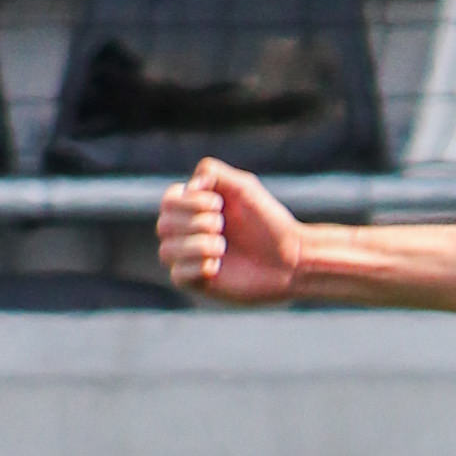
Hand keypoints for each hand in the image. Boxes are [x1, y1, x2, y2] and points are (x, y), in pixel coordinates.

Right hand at [157, 158, 304, 302]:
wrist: (291, 258)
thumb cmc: (269, 222)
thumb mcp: (243, 187)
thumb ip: (212, 173)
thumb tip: (186, 186)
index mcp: (193, 209)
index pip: (168, 202)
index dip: (188, 202)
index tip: (219, 204)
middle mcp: (187, 233)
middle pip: (163, 225)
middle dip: (196, 223)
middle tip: (223, 226)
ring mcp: (191, 259)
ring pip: (167, 251)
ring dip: (197, 245)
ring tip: (223, 247)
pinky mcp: (198, 283)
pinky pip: (177, 275)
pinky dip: (197, 267)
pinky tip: (218, 267)